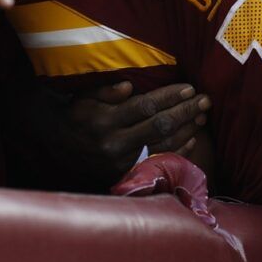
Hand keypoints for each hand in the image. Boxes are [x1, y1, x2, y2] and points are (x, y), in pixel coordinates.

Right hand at [67, 79, 209, 176]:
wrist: (55, 146)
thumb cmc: (75, 114)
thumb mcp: (84, 97)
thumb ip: (107, 91)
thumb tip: (131, 87)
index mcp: (106, 120)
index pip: (146, 106)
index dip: (170, 97)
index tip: (190, 89)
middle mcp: (115, 143)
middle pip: (160, 125)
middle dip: (186, 111)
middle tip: (206, 100)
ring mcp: (121, 162)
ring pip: (163, 144)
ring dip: (186, 130)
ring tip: (202, 116)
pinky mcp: (125, 174)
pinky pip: (157, 162)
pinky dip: (177, 151)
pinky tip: (192, 140)